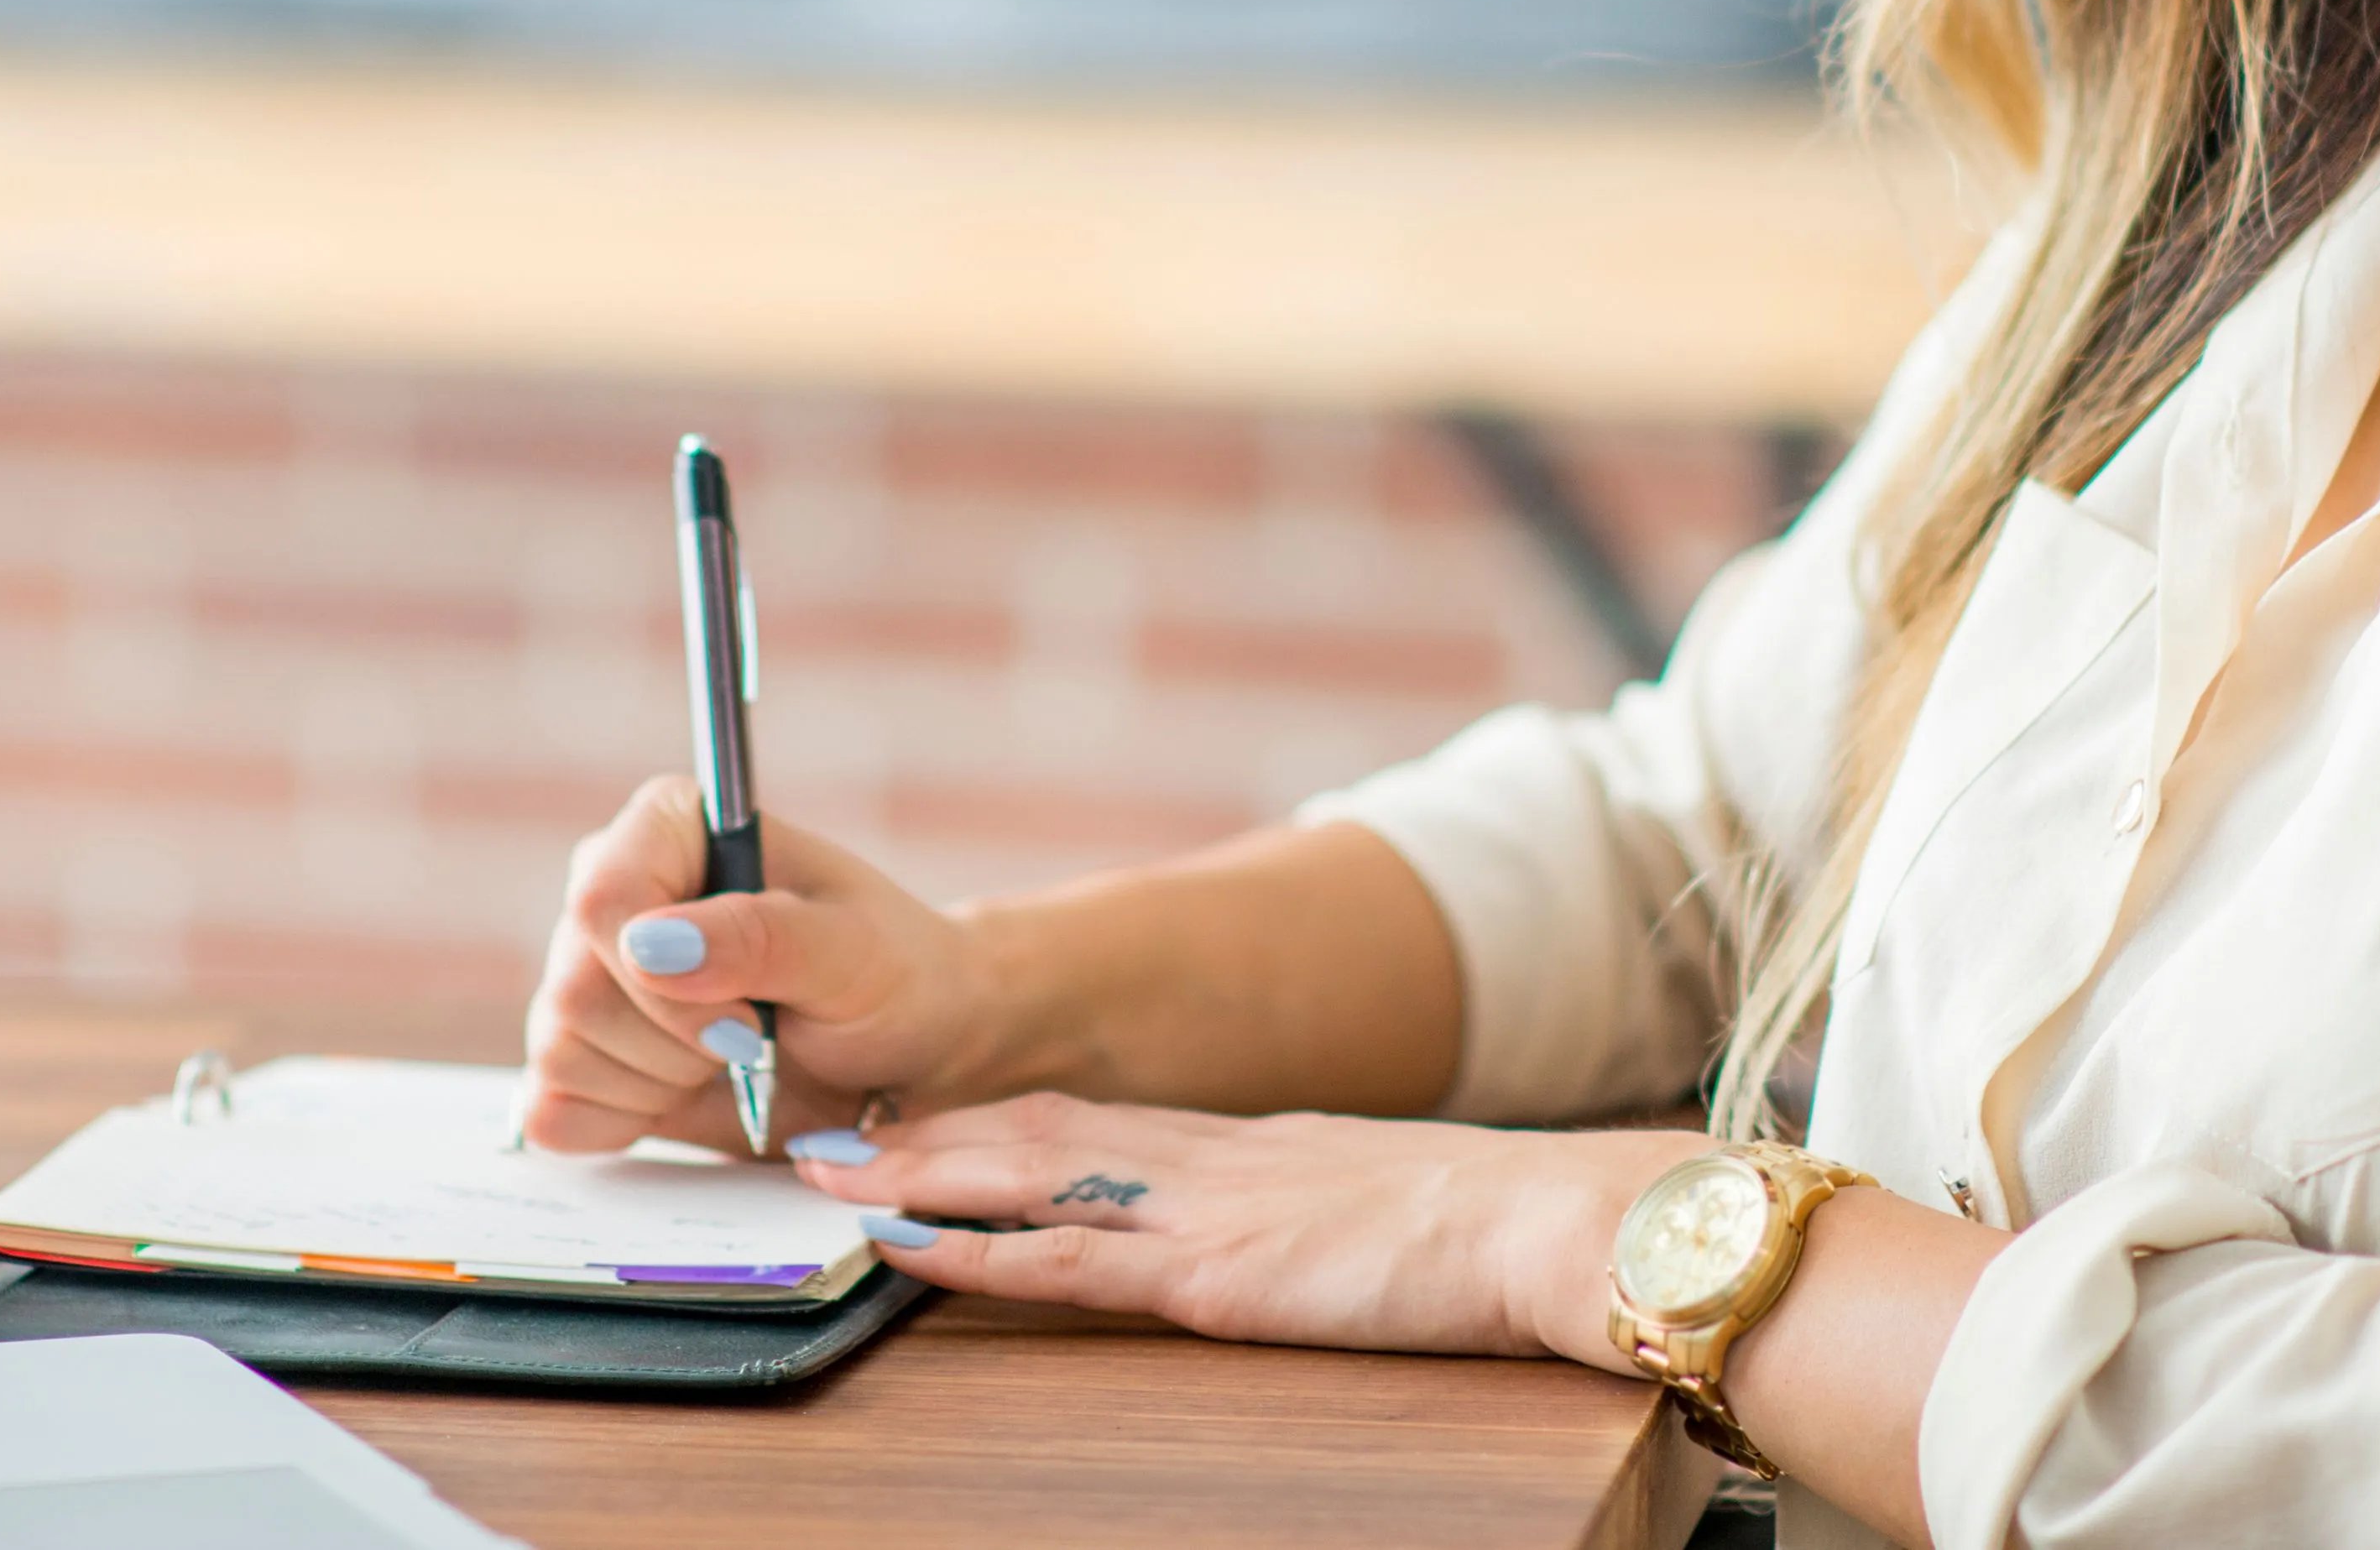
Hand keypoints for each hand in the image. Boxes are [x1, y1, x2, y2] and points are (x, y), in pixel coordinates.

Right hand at [520, 775, 1001, 1152]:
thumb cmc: (888, 975)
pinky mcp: (582, 1055)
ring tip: (732, 1060)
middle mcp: (613, 894)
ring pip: (560, 1051)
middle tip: (756, 1042)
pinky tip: (687, 1094)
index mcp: (669, 828)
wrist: (901, 1052)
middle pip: (576, 989)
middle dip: (675, 1044)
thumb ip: (759, 937)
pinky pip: (551, 1110)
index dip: (666, 981)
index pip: (602, 898)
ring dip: (660, 1083)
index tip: (751, 1019)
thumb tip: (649, 946)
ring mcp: (587, 975)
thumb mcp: (850, 949)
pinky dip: (625, 1121)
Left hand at [784, 1090, 1705, 1366]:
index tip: (921, 1108)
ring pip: (1025, 1174)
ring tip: (828, 1169)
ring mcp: (1203, 1207)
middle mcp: (1210, 1157)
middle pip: (1035, 1123)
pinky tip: (910, 1244)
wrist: (1556, 1221)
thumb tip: (1306, 1233)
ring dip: (919, 1173)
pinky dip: (974, 1248)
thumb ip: (1325, 1210)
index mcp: (1251, 1144)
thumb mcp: (1387, 1203)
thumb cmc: (1499, 1227)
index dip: (996, 1112)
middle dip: (927, 1126)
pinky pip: (1064, 1260)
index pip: (1095, 1115)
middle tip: (824, 1124)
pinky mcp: (1212, 1270)